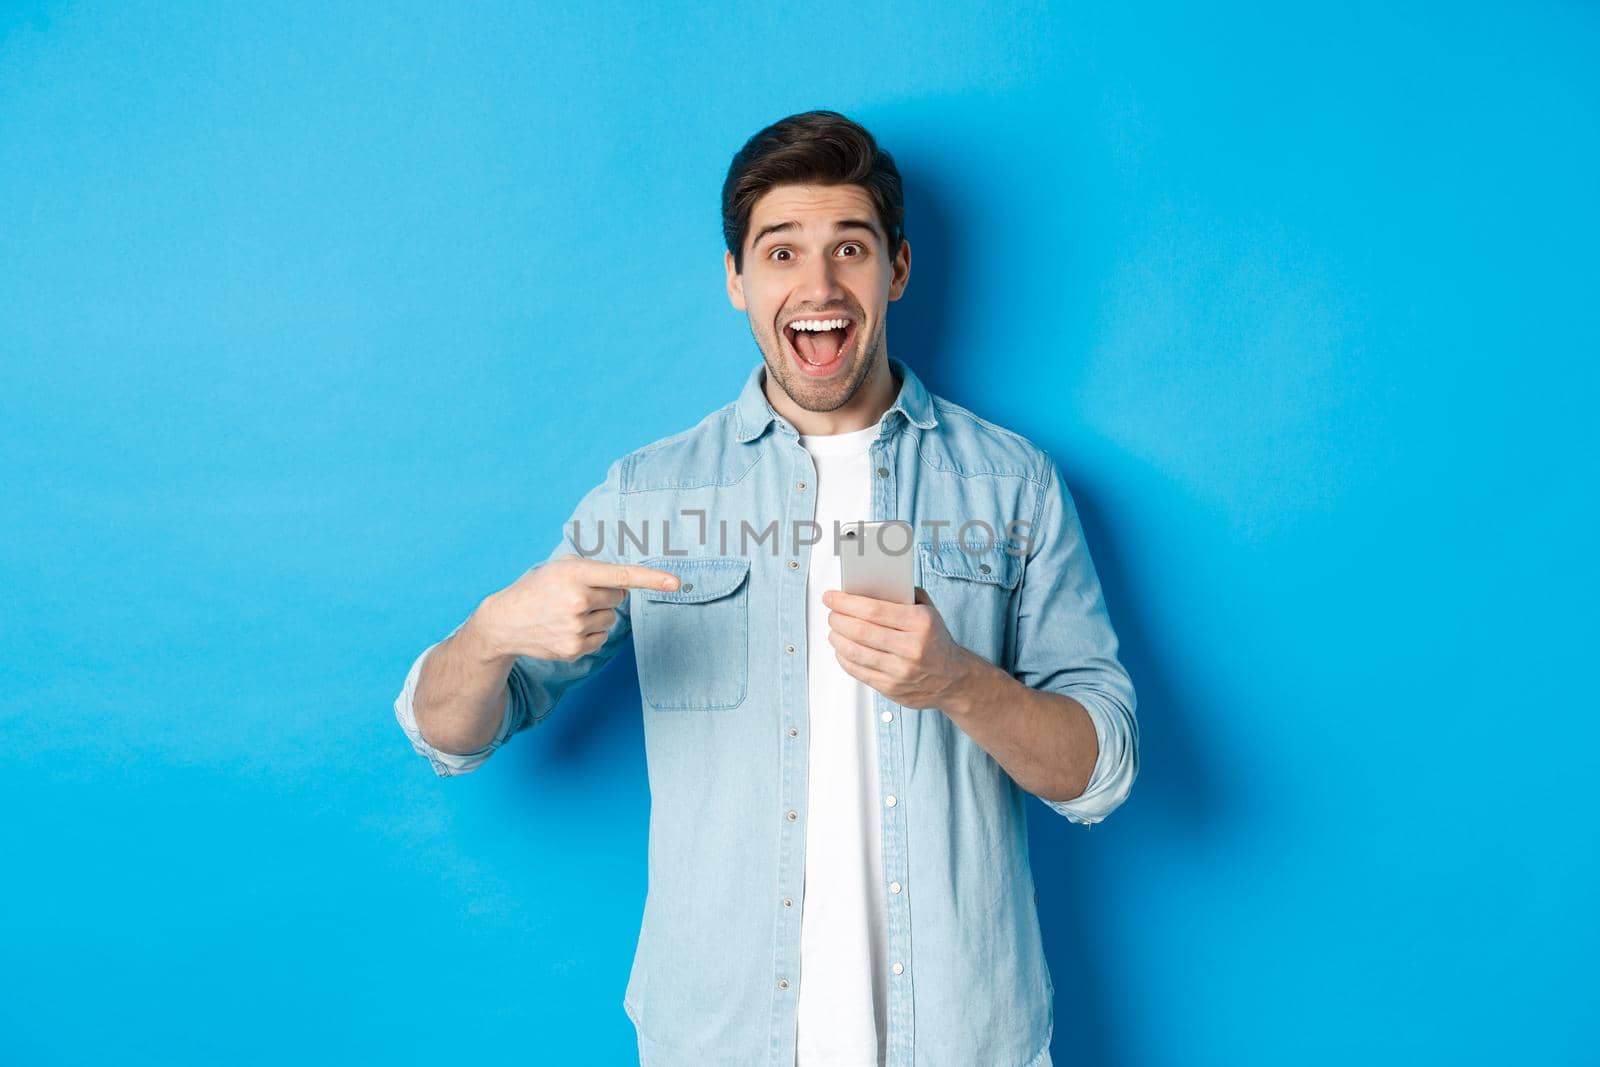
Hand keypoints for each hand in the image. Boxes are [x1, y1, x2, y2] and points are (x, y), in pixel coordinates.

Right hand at [470, 555, 679, 662]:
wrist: (505, 621)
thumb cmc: (537, 588)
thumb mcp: (560, 566)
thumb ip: (594, 568)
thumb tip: (627, 583)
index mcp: (575, 573)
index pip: (622, 575)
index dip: (652, 579)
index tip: (675, 583)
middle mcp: (577, 600)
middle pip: (619, 597)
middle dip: (605, 595)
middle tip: (578, 595)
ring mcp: (576, 627)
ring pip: (611, 619)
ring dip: (596, 615)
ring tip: (567, 613)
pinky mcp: (574, 649)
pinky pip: (601, 638)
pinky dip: (589, 633)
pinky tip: (565, 628)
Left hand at [821, 586, 977, 709]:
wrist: (954, 679)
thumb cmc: (936, 641)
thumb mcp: (929, 612)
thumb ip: (902, 596)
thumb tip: (867, 587)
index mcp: (921, 623)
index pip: (874, 610)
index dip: (846, 602)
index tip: (831, 597)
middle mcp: (912, 648)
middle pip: (860, 631)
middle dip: (838, 619)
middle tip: (831, 613)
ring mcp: (901, 671)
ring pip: (855, 652)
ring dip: (837, 638)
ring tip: (834, 630)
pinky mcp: (892, 688)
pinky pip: (858, 671)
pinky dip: (844, 658)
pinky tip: (842, 649)